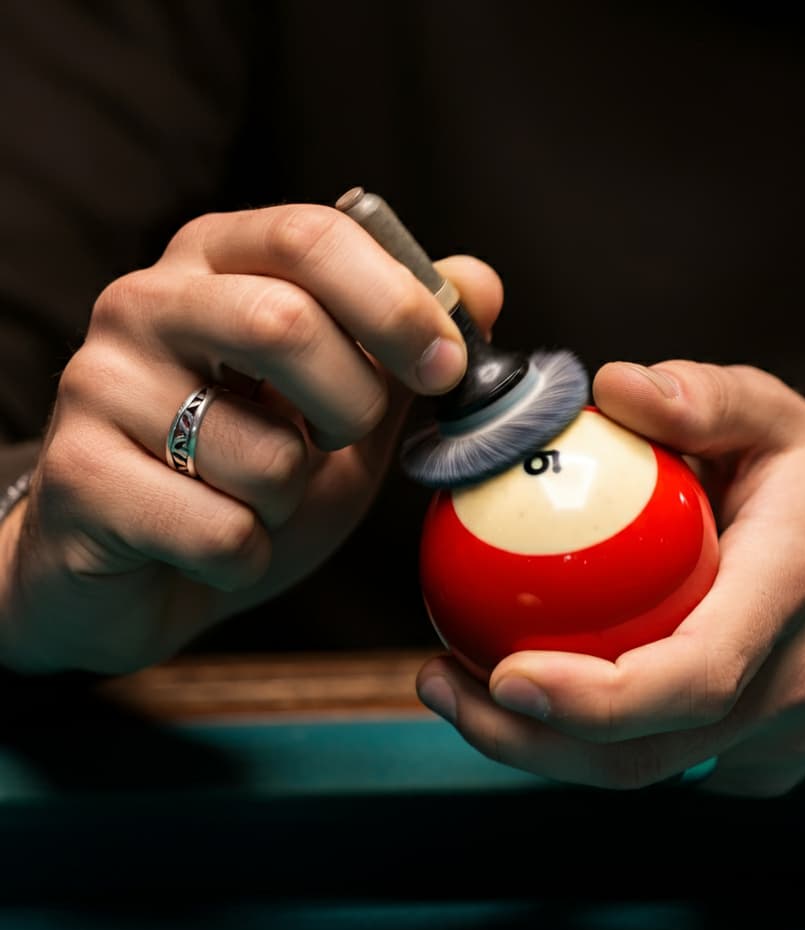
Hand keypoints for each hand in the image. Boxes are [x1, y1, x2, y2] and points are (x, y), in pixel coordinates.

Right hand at [0, 204, 501, 673]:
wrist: (143, 571)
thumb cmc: (247, 476)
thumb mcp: (341, 405)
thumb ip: (401, 347)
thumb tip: (480, 282)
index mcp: (215, 263)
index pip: (311, 236)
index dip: (397, 302)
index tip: (446, 366)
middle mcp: (144, 303)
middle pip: (286, 323)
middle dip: (350, 408)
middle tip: (339, 441)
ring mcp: (98, 385)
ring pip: (265, 454)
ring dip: (290, 502)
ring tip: (250, 498)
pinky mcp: (76, 476)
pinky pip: (223, 532)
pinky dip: (248, 558)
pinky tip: (210, 545)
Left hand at [416, 360, 804, 795]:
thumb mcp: (779, 416)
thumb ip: (702, 397)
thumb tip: (609, 385)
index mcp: (795, 589)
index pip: (697, 671)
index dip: (598, 697)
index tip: (505, 677)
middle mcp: (794, 683)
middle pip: (652, 752)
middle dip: (531, 741)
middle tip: (440, 685)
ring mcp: (784, 737)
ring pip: (646, 771)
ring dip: (541, 747)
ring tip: (459, 691)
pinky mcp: (768, 763)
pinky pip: (667, 762)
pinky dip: (592, 740)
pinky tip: (537, 694)